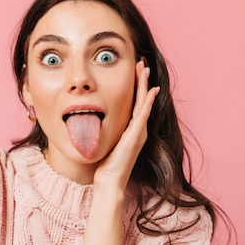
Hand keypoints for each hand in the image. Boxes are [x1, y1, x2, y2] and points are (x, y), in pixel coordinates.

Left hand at [94, 59, 159, 189]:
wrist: (110, 181)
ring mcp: (139, 132)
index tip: (135, 71)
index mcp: (132, 130)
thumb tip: (94, 122)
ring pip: (144, 103)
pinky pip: (143, 115)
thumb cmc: (106, 165)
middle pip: (142, 99)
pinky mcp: (136, 136)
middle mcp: (138, 129)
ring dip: (145, 85)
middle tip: (142, 63)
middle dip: (142, 80)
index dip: (136, 86)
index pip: (136, 103)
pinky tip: (150, 90)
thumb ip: (106, 131)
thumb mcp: (107, 142)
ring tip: (145, 69)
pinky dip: (147, 102)